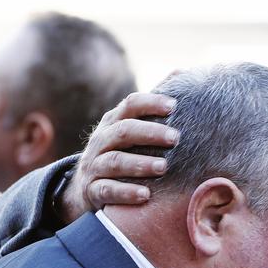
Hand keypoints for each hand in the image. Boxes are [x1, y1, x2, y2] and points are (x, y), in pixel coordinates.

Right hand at [59, 92, 178, 222]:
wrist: (85, 190)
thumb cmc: (120, 153)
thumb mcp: (131, 129)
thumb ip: (154, 106)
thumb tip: (182, 72)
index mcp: (114, 123)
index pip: (130, 105)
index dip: (150, 103)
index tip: (174, 106)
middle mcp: (102, 141)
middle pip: (123, 131)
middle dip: (150, 133)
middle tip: (176, 138)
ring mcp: (95, 166)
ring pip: (115, 161)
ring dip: (140, 163)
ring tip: (164, 167)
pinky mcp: (93, 191)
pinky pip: (107, 190)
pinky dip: (126, 193)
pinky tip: (146, 196)